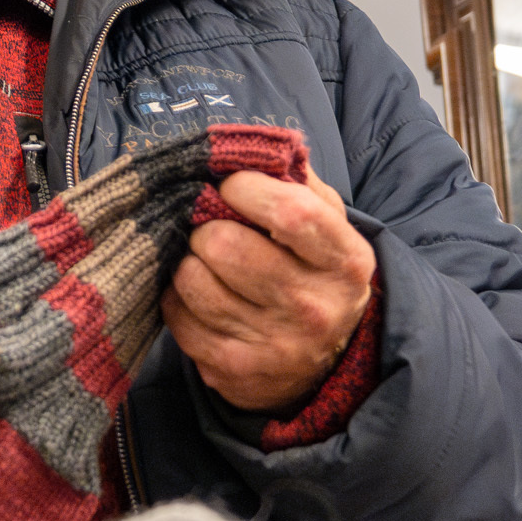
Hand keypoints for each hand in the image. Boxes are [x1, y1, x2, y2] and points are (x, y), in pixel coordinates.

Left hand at [160, 166, 375, 412]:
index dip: (246, 188)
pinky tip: (201, 295)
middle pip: (225, 247)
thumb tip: (249, 149)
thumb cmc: (317, 274)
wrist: (329, 364)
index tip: (232, 186)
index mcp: (344, 263)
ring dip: (190, 262)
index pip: (289, 213)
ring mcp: (272, 345)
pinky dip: (178, 298)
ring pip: (192, 279)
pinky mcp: (232, 372)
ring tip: (208, 263)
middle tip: (214, 229)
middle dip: (207, 227)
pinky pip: (177, 316)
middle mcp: (312, 308)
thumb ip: (297, 183)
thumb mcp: (330, 227)